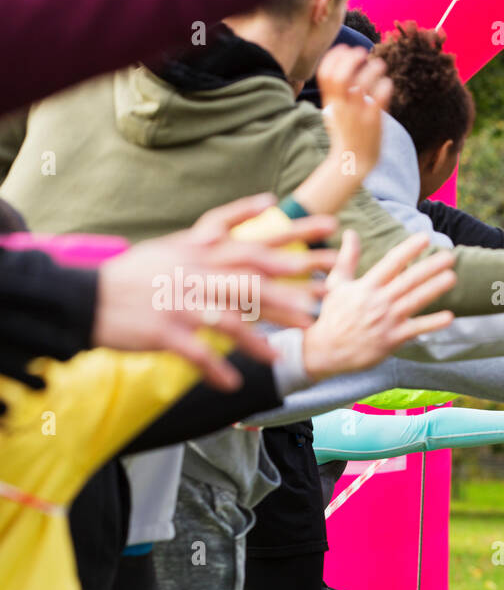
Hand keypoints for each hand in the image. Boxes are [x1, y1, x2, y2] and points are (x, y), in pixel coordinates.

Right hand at [94, 193, 337, 389]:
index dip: (295, 236)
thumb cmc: (137, 274)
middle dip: (292, 288)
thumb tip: (265, 204)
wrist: (87, 297)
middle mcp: (195, 274)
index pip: (255, 241)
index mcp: (200, 252)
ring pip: (228, 320)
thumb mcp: (177, 244)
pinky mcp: (163, 331)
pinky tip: (230, 385)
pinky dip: (214, 370)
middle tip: (324, 297)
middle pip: (251, 279)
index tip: (331, 230)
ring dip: (257, 341)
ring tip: (278, 357)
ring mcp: (180, 303)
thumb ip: (221, 230)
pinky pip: (195, 353)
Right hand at [302, 231, 455, 379]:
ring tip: (452, 277)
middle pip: (408, 280)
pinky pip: (415, 329)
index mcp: (366, 286)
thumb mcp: (337, 284)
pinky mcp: (391, 340)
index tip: (425, 237)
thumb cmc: (333, 315)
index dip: (409, 249)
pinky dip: (432, 324)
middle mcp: (378, 301)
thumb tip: (350, 232)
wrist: (325, 350)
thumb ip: (347, 258)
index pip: (391, 262)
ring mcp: (386, 321)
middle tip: (449, 256)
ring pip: (414, 301)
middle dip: (429, 267)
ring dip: (434, 289)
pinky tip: (449, 317)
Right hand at [318, 45, 390, 180]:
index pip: (325, 73)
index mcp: (331, 104)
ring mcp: (357, 115)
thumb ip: (337, 95)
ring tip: (380, 65)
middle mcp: (342, 108)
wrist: (353, 164)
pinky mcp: (373, 123)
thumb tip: (343, 72)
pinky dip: (384, 87)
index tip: (346, 48)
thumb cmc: (346, 137)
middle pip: (341, 76)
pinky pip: (379, 99)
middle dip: (351, 59)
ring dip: (371, 69)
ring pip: (362, 84)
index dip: (334, 57)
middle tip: (363, 52)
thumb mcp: (335, 114)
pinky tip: (387, 83)